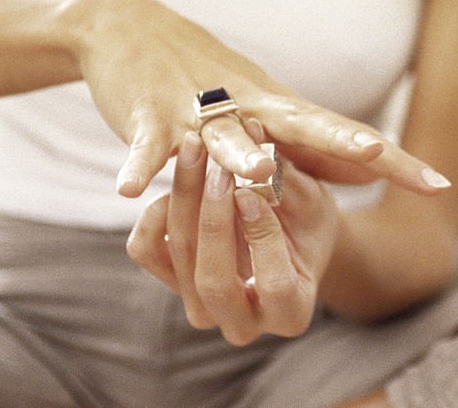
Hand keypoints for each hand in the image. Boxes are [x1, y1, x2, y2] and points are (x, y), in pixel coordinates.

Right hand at [68, 0, 450, 195]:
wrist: (132, 28)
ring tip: (255, 174)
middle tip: (375, 155)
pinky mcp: (150, 116)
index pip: (345, 138)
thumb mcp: (266, 110)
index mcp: (280, 111)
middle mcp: (248, 108)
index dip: (392, 161)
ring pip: (222, 136)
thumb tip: (371, 171)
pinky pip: (146, 147)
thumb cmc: (208, 80)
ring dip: (238, 155)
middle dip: (340, 143)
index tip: (439, 183)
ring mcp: (198, 111)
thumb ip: (315, 148)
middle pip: (300, 127)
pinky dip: (139, 166)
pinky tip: (130, 190)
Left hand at [126, 133, 338, 344]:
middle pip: (215, 281)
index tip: (251, 192)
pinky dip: (155, 212)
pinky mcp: (171, 281)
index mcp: (291, 311)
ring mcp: (202, 308)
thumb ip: (285, 179)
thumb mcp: (311, 199)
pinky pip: (147, 250)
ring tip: (195, 149)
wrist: (286, 231)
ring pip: (180, 262)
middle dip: (213, 218)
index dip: (262, 240)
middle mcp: (243, 323)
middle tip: (218, 164)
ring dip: (185, 200)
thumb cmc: (308, 217)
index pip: (276, 285)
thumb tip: (254, 134)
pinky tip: (178, 177)